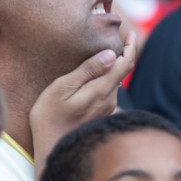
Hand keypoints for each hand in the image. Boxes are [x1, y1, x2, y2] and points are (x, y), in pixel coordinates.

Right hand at [29, 32, 138, 153]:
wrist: (51, 148)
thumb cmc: (50, 116)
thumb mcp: (62, 88)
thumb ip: (87, 71)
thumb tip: (111, 54)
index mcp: (101, 90)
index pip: (125, 64)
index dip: (130, 47)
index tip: (130, 33)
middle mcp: (110, 99)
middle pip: (121, 72)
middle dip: (122, 55)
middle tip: (118, 37)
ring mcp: (107, 109)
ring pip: (114, 83)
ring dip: (112, 69)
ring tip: (101, 55)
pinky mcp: (102, 115)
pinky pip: (107, 92)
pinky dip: (105, 80)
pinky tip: (93, 78)